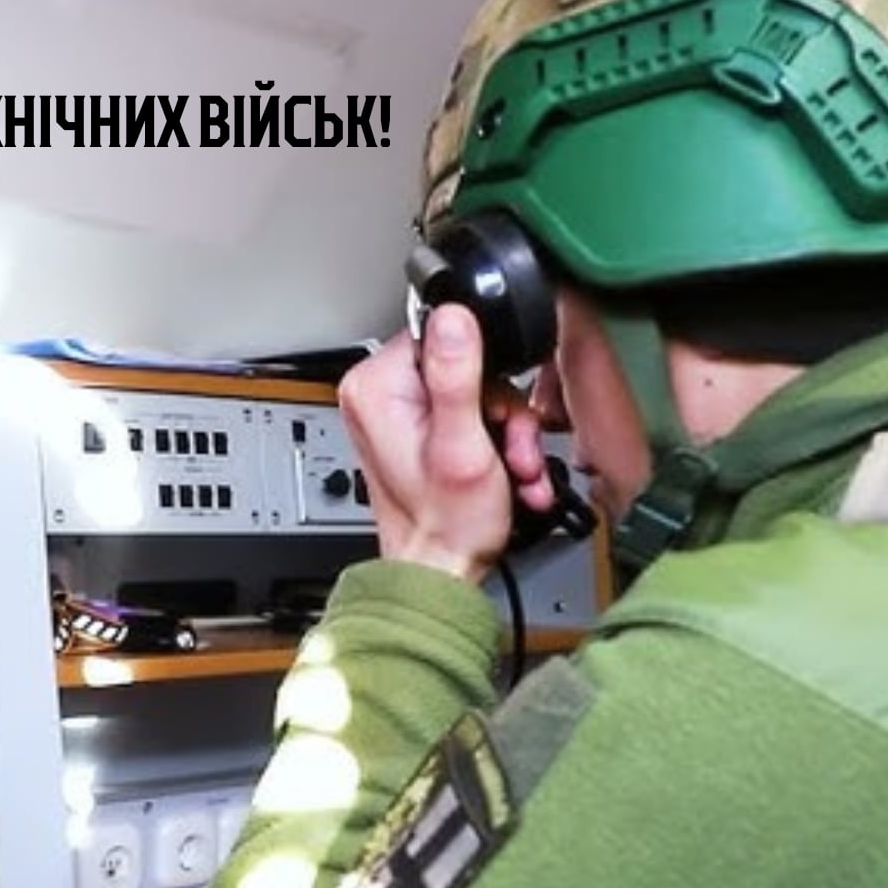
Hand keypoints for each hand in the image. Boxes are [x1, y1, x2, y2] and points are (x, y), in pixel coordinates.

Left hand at [337, 305, 554, 582]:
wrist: (443, 571)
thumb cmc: (447, 524)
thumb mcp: (462, 444)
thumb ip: (457, 377)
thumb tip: (454, 315)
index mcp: (376, 387)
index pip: (443, 333)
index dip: (485, 370)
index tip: (495, 413)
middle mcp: (378, 394)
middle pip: (464, 363)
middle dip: (502, 408)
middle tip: (511, 447)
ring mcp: (397, 412)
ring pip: (474, 389)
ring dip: (506, 428)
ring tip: (511, 465)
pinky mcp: (417, 428)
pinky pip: (468, 411)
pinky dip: (494, 438)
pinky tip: (502, 466)